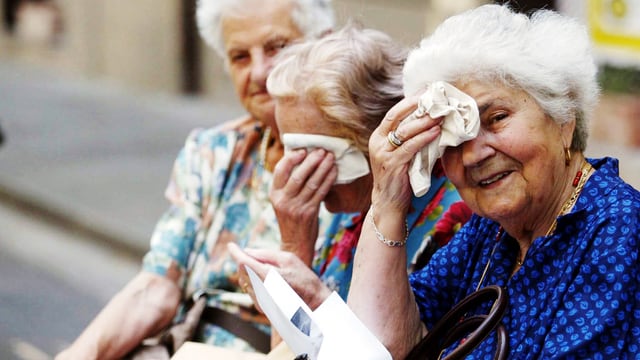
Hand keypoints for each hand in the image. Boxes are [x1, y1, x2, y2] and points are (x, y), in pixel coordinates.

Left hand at [229, 243, 330, 310]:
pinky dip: (253, 282)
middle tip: (256, 256)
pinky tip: (267, 281)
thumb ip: (266, 254)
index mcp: (268, 276)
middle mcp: (261, 290)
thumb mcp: (288, 259)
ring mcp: (260, 300)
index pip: (243, 262)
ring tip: (267, 270)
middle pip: (242, 271)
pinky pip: (250, 290)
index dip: (235, 252)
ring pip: (244, 281)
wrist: (313, 303)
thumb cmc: (304, 278)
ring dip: (249, 272)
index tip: (231, 245)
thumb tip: (247, 251)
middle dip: (245, 261)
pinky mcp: (261, 307)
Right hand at [269, 148, 336, 263]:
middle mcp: (283, 200)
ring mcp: (296, 207)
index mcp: (274, 194)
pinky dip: (328, 180)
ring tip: (330, 157)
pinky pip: (321, 192)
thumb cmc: (292, 219)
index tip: (303, 150)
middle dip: (311, 160)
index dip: (291, 158)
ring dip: (323, 168)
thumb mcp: (283, 202)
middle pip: (298, 175)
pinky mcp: (309, 213)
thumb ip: (288, 186)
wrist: (295, 245)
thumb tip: (303, 161)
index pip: (279, 171)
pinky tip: (334, 171)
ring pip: (311, 182)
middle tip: (321, 150)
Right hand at [368, 95, 442, 213]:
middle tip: (436, 99)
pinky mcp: (391, 164)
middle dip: (417, 106)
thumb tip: (430, 119)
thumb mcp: (401, 153)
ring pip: (404, 131)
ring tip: (440, 115)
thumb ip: (408, 138)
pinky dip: (424, 138)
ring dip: (424, 121)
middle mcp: (377, 142)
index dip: (410, 101)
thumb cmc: (399, 176)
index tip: (427, 92)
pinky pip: (410, 147)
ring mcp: (382, 153)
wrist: (388, 202)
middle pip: (396, 116)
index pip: (394, 113)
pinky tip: (436, 132)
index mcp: (378, 136)